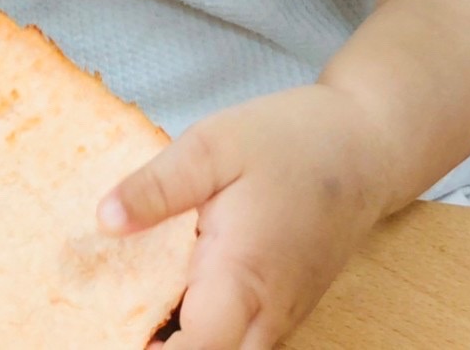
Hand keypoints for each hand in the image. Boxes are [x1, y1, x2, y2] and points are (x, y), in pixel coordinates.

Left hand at [96, 84, 390, 348]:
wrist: (366, 148)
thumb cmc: (291, 140)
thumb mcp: (214, 144)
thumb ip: (158, 186)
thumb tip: (103, 220)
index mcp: (241, 278)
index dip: (143, 346)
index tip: (104, 321)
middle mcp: (264, 315)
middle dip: (160, 340)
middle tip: (109, 308)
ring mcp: (278, 319)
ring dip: (181, 334)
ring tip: (134, 294)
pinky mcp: (282, 311)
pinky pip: (237, 338)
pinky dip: (202, 323)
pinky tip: (173, 284)